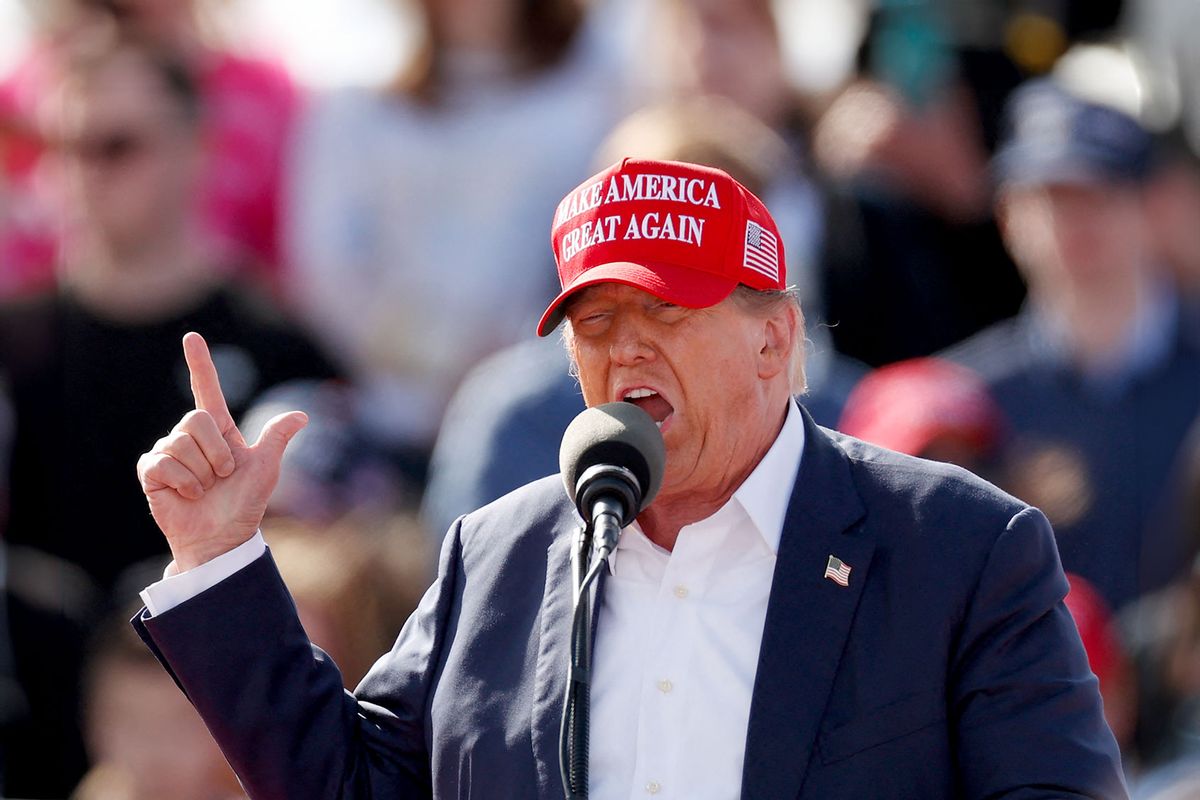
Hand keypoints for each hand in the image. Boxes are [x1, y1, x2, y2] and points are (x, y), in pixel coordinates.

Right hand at [137, 333, 307, 570]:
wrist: (222, 537)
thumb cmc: (244, 504)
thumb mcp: (265, 469)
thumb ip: (276, 438)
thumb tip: (302, 415)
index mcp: (219, 430)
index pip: (207, 389)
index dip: (200, 363)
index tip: (192, 336)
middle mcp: (192, 437)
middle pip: (196, 420)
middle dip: (216, 452)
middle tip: (222, 476)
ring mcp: (169, 453)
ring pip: (179, 443)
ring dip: (200, 472)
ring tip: (204, 489)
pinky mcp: (151, 471)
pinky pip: (162, 463)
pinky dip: (182, 482)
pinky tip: (186, 495)